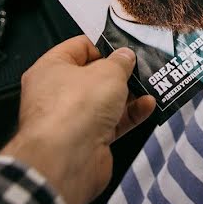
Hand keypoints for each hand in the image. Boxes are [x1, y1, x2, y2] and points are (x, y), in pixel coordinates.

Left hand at [0, 36, 155, 203]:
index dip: (103, 44)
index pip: (78, 48)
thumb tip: (125, 56)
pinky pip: (113, 122)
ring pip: (105, 101)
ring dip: (130, 94)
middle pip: (94, 76)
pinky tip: (148, 106)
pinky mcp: (88, 140)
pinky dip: (130, 114)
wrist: (67, 159)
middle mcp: (57, 93)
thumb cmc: (79, 105)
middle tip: (144, 65)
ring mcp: (73, 118)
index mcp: (50, 69)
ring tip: (152, 84)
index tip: (127, 45)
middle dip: (121, 72)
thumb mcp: (108, 72)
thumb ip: (120, 61)